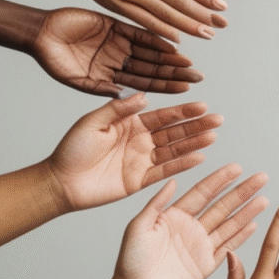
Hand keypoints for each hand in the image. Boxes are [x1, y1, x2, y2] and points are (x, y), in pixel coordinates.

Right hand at [31, 7, 202, 96]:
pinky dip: (155, 37)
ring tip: (189, 62)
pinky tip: (172, 42)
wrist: (39, 33)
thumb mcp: (77, 80)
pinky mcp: (115, 25)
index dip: (165, 87)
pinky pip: (140, 32)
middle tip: (198, 77)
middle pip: (153, 70)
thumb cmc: (53, 61)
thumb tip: (124, 97)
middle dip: (175, 74)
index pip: (145, 85)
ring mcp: (118, 43)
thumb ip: (100, 88)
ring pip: (150, 52)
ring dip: (170, 57)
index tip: (185, 90)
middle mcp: (119, 61)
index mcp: (112, 77)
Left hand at [46, 93, 221, 210]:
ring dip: (194, 143)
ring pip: (174, 150)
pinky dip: (182, 164)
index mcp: (130, 124)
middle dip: (197, 126)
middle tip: (217, 120)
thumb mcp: (93, 122)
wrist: (60, 182)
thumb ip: (118, 109)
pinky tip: (199, 157)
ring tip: (213, 136)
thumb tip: (144, 97)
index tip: (202, 105)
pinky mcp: (140, 180)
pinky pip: (165, 171)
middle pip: (174, 132)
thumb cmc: (71, 150)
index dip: (183, 111)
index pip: (162, 115)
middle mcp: (140, 141)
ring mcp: (142, 161)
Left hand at [111, 164, 268, 278]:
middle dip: (242, 191)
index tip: (237, 168)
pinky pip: (228, 247)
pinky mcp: (206, 264)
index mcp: (175, 215)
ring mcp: (201, 245)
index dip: (220, 180)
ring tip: (264, 198)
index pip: (203, 192)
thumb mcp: (138, 226)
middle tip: (261, 177)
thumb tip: (173, 181)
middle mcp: (191, 227)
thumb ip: (156, 203)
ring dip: (247, 211)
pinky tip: (255, 224)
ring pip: (230, 224)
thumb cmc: (129, 260)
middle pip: (222, 205)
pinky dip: (242, 236)